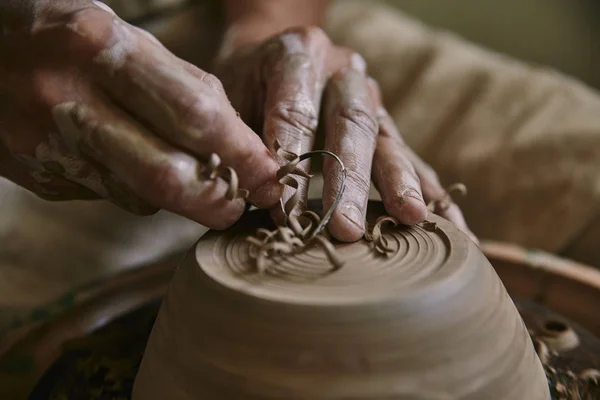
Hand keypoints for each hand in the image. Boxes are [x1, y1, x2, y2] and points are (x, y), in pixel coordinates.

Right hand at [0, 1, 282, 228]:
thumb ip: (178, 83)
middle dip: (216, 199)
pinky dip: (138, 188)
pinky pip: (109, 194)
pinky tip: (135, 163)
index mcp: (98, 47)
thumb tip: (233, 141)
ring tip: (196, 180)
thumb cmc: (64, 32)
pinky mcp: (38, 176)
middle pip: (166, 174)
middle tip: (241, 203)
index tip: (271, 177)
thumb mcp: (122, 33)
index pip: (193, 115)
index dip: (241, 153)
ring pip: (140, 194)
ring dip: (181, 196)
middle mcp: (68, 99)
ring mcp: (47, 144)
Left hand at [215, 26, 476, 241]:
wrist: (273, 60)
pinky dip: (431, 193)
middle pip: (349, 125)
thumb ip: (244, 143)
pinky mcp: (385, 125)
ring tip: (410, 218)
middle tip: (346, 228)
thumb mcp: (230, 103)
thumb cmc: (245, 88)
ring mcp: (370, 97)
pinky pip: (412, 157)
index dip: (290, 157)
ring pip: (386, 139)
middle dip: (348, 181)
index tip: (283, 207)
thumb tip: (262, 199)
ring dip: (398, 183)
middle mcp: (342, 71)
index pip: (296, 108)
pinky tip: (452, 225)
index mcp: (298, 53)